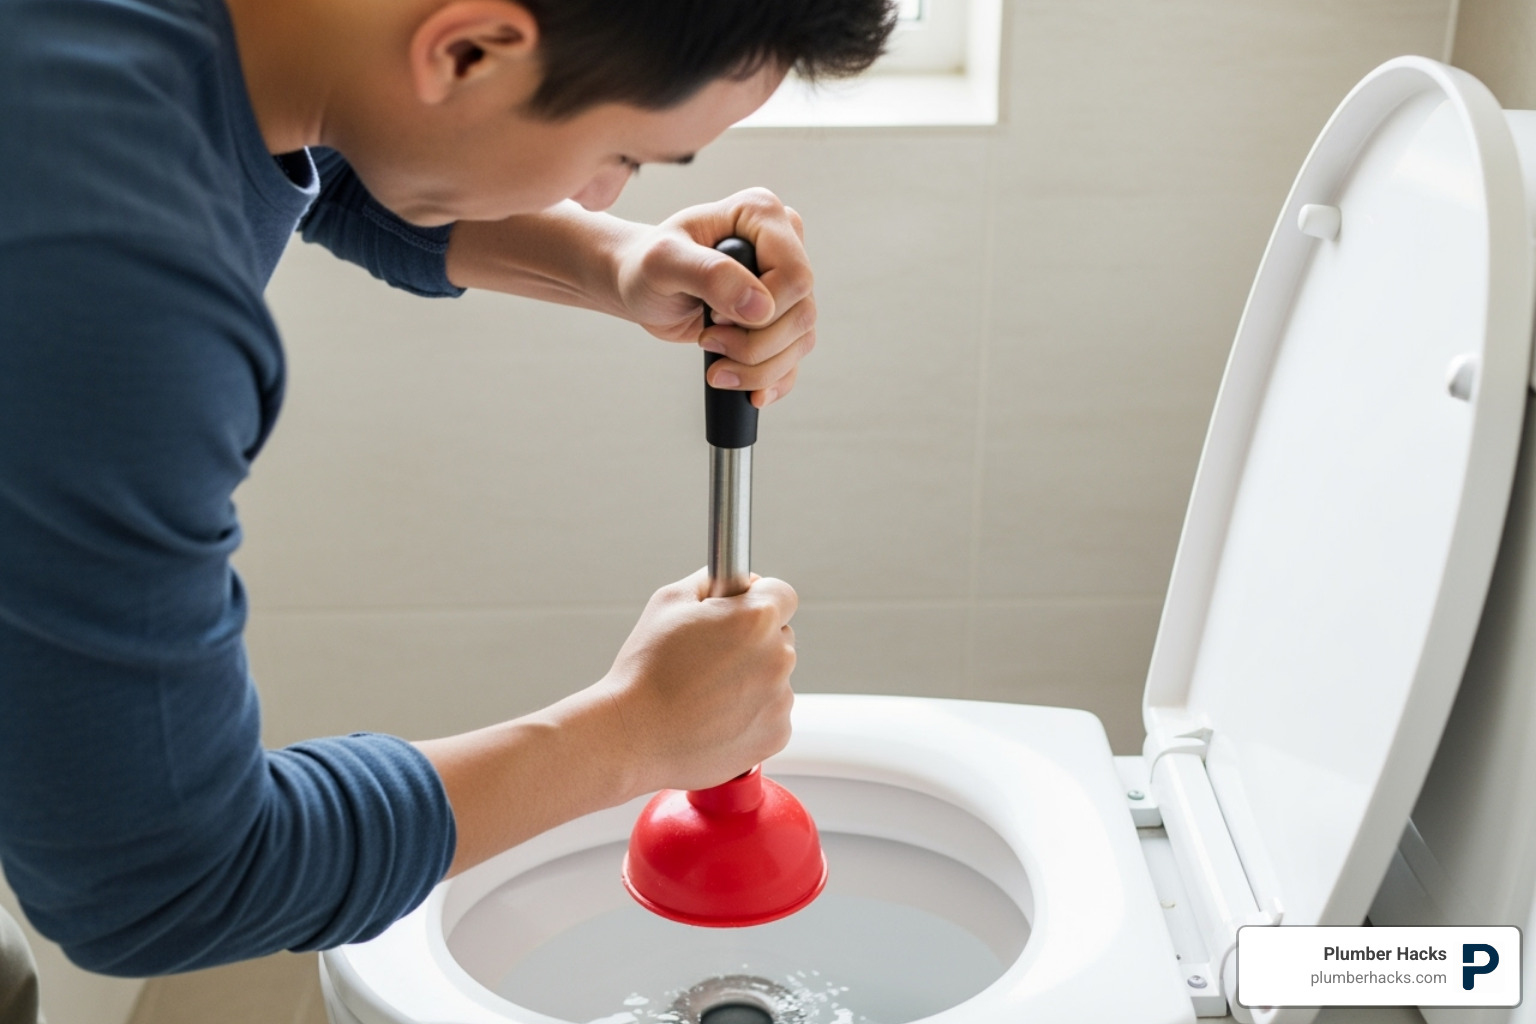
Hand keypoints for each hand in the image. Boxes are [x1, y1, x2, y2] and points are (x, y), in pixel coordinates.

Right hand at [596, 567, 797, 794]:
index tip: (738, 612)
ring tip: (706, 692)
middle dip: (753, 640)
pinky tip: (714, 716)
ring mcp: (780, 700)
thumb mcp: (669, 602)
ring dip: (752, 679)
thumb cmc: (646, 670)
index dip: (757, 599)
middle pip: (780, 636)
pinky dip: (751, 714)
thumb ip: (710, 581)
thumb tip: (734, 581)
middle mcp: (778, 657)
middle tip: (711, 656)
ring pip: (775, 677)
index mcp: (757, 618)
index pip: (782, 594)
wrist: (633, 736)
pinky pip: (771, 714)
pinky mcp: (776, 735)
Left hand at [614, 188, 816, 407]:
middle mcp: (784, 244)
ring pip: (801, 340)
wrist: (639, 285)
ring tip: (718, 368)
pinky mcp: (781, 316)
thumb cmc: (646, 265)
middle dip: (755, 345)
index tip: (714, 317)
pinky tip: (749, 390)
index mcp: (762, 214)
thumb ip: (710, 275)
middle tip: (708, 341)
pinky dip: (772, 380)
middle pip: (802, 313)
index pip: (795, 277)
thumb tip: (760, 308)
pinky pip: (795, 357)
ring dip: (758, 367)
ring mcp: (785, 283)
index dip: (760, 311)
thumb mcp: (664, 262)